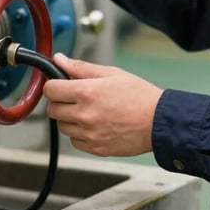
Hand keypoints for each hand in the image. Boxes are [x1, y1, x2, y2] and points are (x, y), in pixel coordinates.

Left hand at [43, 54, 162, 156]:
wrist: (158, 121)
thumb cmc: (139, 95)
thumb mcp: (111, 73)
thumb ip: (81, 67)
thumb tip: (60, 60)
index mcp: (86, 92)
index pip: (51, 90)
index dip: (53, 85)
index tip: (59, 84)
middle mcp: (84, 115)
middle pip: (53, 109)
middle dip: (60, 101)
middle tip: (76, 97)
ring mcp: (89, 134)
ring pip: (63, 127)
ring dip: (69, 118)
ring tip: (89, 111)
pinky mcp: (95, 149)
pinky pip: (75, 142)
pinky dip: (80, 134)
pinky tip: (95, 124)